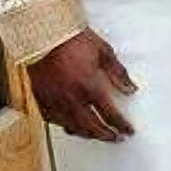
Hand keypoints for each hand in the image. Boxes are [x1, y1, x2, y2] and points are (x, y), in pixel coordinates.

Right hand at [27, 28, 136, 142]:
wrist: (39, 32)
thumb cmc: (69, 37)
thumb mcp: (102, 50)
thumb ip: (117, 72)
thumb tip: (131, 88)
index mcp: (89, 86)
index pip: (110, 114)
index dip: (121, 125)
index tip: (128, 130)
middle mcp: (72, 99)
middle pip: (92, 127)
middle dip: (107, 134)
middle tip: (115, 138)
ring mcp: (54, 101)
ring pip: (73, 127)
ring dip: (88, 134)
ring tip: (96, 135)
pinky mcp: (39, 99)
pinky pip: (55, 121)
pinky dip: (66, 125)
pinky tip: (71, 125)